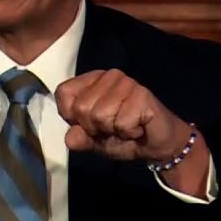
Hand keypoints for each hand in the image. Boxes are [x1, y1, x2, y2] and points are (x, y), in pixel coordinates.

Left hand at [55, 69, 191, 161]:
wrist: (156, 145)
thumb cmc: (123, 138)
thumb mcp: (94, 142)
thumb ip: (79, 139)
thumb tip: (71, 137)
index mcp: (91, 81)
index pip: (63, 93)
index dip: (72, 117)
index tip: (91, 124)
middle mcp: (108, 76)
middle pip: (81, 108)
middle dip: (95, 128)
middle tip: (113, 127)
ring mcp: (126, 82)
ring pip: (100, 116)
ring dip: (113, 130)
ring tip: (126, 126)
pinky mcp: (141, 94)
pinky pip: (121, 123)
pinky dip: (128, 133)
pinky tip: (138, 127)